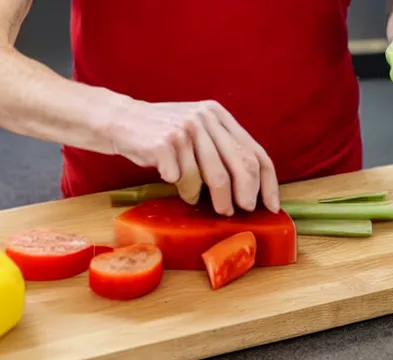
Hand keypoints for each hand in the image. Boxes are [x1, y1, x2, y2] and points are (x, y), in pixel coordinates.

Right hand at [108, 98, 279, 215]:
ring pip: (214, 175)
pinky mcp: (165, 143)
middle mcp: (205, 118)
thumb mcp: (195, 131)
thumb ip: (218, 149)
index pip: (255, 152)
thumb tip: (247, 189)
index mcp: (218, 115)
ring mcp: (186, 129)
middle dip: (247, 194)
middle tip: (243, 211)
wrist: (121, 121)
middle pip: (241, 164)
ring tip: (216, 210)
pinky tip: (180, 189)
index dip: (268, 183)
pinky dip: (186, 192)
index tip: (271, 206)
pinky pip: (185, 179)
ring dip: (217, 199)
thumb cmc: (160, 133)